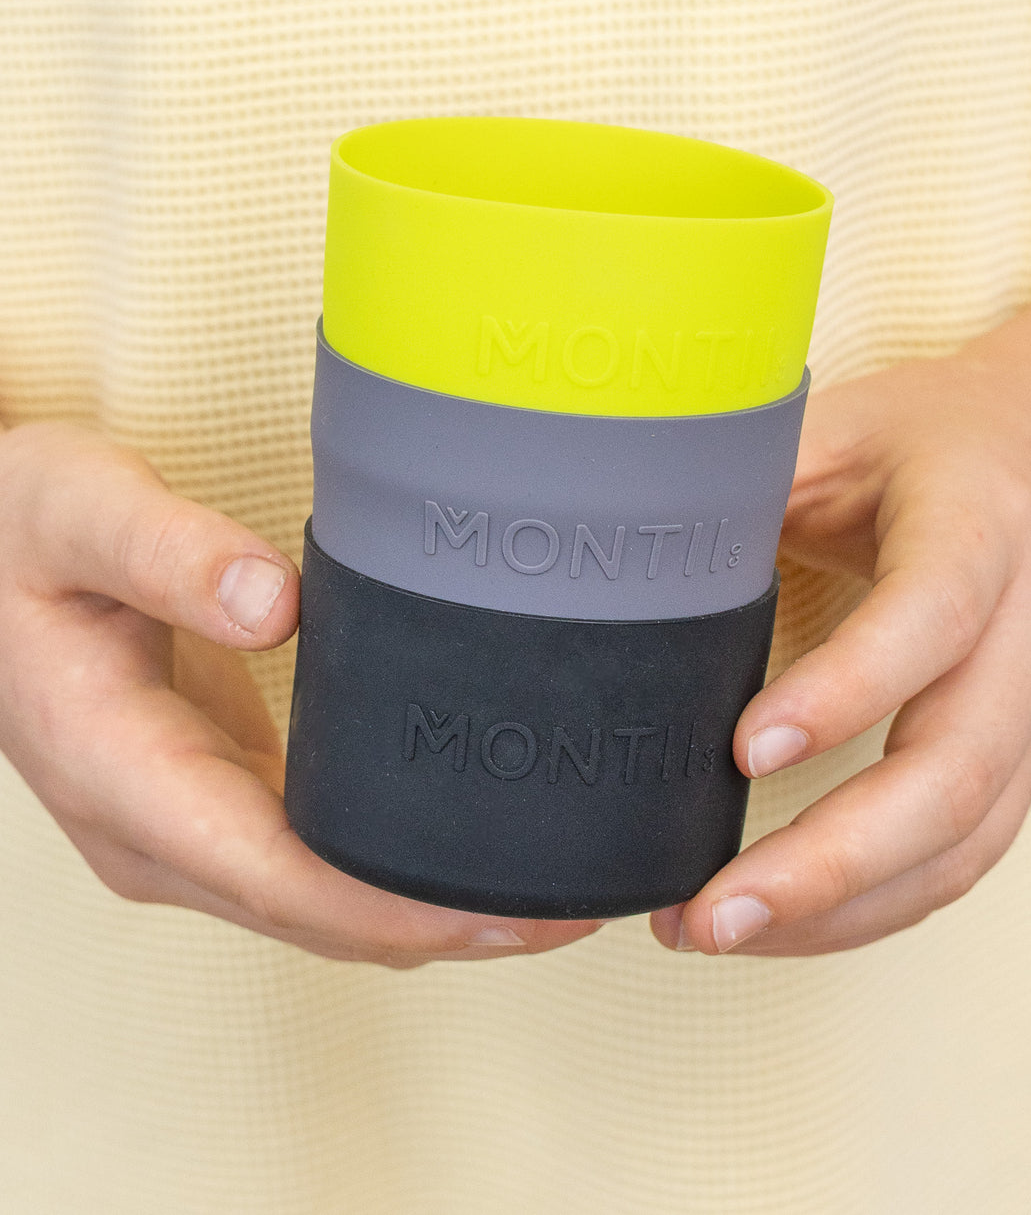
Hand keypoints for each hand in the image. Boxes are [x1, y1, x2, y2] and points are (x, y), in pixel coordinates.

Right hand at [0, 423, 599, 964]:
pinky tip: (457, 853)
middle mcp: (148, 831)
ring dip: (425, 916)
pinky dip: (387, 881)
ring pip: (315, 910)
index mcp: (119, 772)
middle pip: (315, 917)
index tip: (508, 908)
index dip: (399, 907)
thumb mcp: (79, 510)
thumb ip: (172, 553)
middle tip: (570, 902)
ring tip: (541, 893)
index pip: (277, 877)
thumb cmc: (19, 531)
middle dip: (441, 925)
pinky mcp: (204, 809)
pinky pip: (306, 872)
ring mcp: (176, 831)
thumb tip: (277, 604)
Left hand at [653, 266, 1030, 955]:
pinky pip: (965, 854)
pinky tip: (790, 920)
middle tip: (709, 911)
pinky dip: (875, 905)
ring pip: (964, 840)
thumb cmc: (936, 437)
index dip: (843, 693)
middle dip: (829, 860)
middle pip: (953, 770)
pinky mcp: (1030, 752)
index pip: (928, 621)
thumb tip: (624, 547)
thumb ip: (755, 483)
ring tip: (719, 931)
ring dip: (843, 907)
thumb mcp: (844, 428)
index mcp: (983, 530)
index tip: (744, 752)